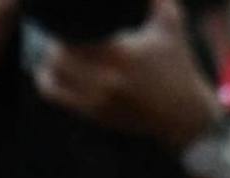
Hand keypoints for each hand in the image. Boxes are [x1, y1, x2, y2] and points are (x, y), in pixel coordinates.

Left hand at [37, 0, 224, 148]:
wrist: (181, 112)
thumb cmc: (176, 64)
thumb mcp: (170, 26)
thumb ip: (155, 0)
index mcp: (122, 55)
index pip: (74, 39)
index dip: (65, 28)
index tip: (70, 20)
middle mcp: (106, 80)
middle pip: (57, 57)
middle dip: (56, 43)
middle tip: (61, 34)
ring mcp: (95, 99)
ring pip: (51, 77)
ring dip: (49, 62)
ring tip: (56, 50)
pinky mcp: (90, 113)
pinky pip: (55, 95)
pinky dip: (48, 81)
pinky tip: (52, 70)